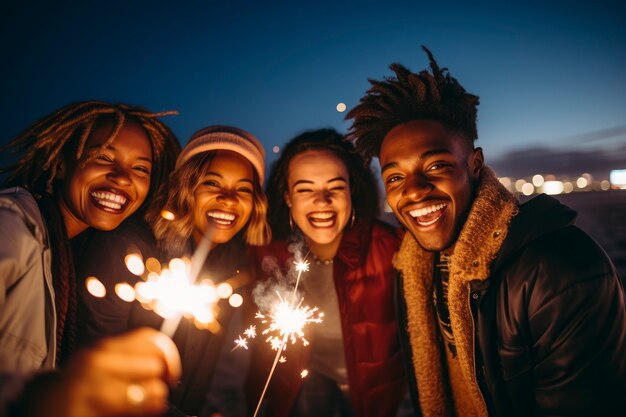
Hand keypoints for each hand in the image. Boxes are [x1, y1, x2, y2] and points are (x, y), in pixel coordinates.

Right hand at [23, 328, 180, 416]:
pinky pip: (139, 413)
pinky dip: (145, 412)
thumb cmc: (82, 384)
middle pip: (155, 366)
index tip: (170, 370)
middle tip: (154, 389)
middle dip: (161, 380)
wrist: (45, 408)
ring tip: (142, 403)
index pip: (151, 339)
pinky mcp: (92, 413)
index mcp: (104, 349)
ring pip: (153, 391)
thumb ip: (130, 355)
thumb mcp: (102, 361)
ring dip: (154, 399)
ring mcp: (95, 391)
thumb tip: (167, 360)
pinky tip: (132, 413)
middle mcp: (98, 365)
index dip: (170, 355)